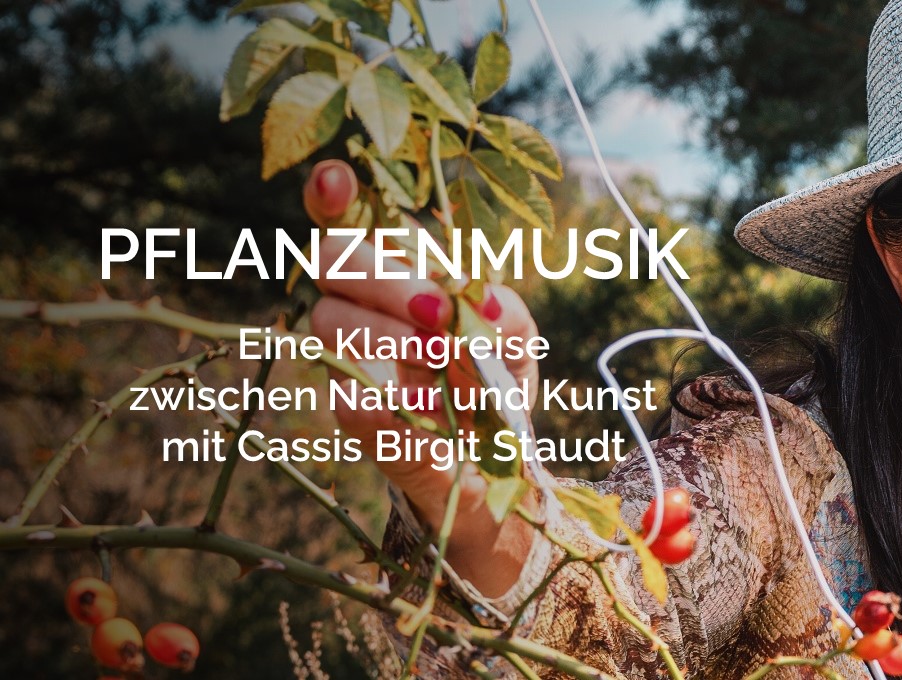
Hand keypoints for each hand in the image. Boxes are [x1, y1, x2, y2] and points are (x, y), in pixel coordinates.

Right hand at [304, 159, 539, 596]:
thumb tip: (483, 306)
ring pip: (330, 319)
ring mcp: (350, 358)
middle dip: (386, 278)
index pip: (349, 222)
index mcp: (400, 275)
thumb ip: (507, 315)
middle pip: (332, 259)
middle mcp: (363, 307)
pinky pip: (346, 397)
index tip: (332, 177)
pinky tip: (420, 409)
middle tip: (439, 312)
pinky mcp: (354, 416)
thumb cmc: (498, 383)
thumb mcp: (520, 341)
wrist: (497, 469)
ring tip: (444, 359)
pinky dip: (382, 401)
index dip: (332, 196)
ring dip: (390, 335)